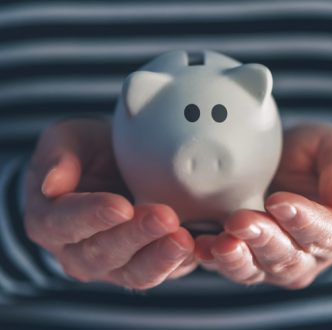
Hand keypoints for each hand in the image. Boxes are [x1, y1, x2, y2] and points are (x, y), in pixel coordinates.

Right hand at [24, 119, 195, 289]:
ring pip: (133, 272)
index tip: (121, 206)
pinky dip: (178, 264)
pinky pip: (159, 272)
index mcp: (50, 221)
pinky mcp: (141, 264)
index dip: (93, 216)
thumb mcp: (65, 140)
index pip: (65, 223)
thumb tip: (52, 184)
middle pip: (104, 252)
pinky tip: (197, 249)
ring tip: (185, 239)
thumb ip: (57, 157)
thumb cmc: (85, 153)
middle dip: (136, 236)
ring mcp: (110, 263)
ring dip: (160, 257)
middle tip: (165, 217)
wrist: (108, 168)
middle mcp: (77, 251)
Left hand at [195, 123, 331, 287]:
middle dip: (262, 239)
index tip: (279, 202)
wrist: (287, 163)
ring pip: (255, 268)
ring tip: (219, 243)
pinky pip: (229, 264)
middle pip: (286, 256)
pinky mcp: (245, 255)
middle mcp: (306, 255)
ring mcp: (272, 260)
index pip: (324, 233)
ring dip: (236, 257)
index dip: (302, 220)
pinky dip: (213, 259)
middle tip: (240, 221)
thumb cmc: (316, 157)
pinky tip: (198, 248)